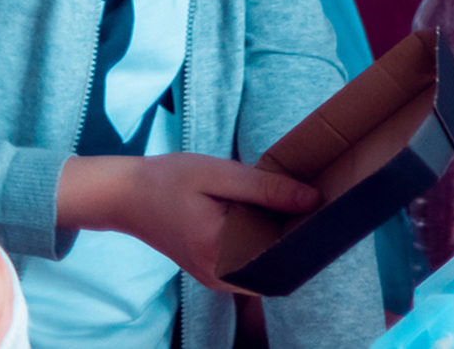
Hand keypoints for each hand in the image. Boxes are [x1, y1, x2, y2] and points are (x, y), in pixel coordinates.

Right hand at [56, 154, 321, 293]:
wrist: (124, 196)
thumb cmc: (168, 180)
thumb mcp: (219, 175)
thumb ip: (267, 189)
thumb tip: (314, 200)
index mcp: (220, 252)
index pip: (283, 260)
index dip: (311, 240)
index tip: (329, 215)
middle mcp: (220, 275)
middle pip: (280, 268)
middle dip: (303, 242)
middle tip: (321, 208)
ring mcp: (217, 277)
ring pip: (268, 267)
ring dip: (287, 243)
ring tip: (303, 210)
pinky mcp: (215, 270)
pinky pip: (254, 263)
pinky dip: (269, 244)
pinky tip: (279, 218)